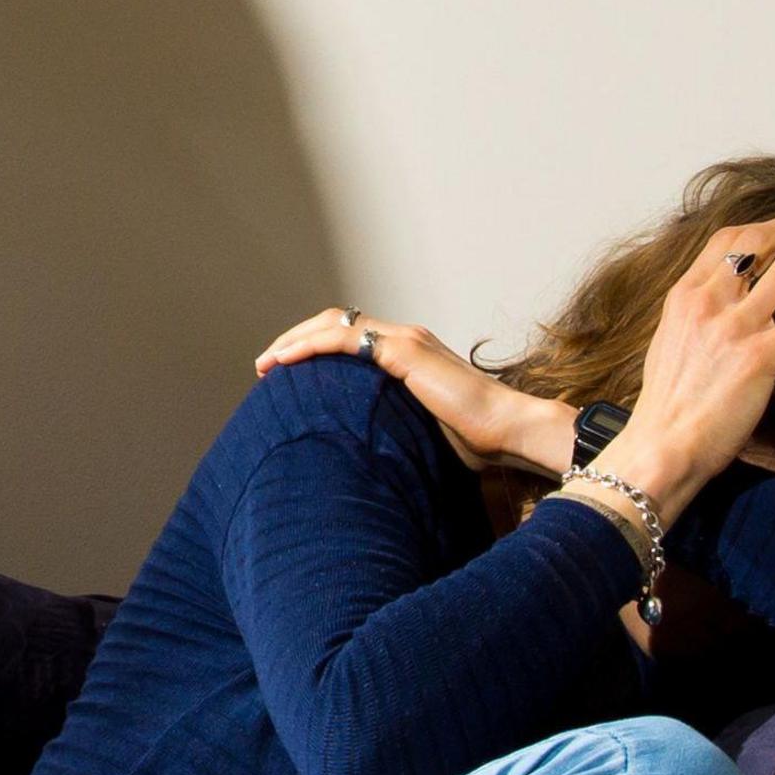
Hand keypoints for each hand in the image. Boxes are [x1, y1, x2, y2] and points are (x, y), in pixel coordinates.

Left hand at [254, 308, 565, 471]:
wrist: (508, 431)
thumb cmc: (477, 440)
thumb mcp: (423, 431)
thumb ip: (396, 426)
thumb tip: (369, 452)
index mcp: (410, 353)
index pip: (351, 335)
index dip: (314, 347)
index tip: (285, 374)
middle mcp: (406, 338)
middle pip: (335, 322)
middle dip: (295, 339)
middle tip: (266, 366)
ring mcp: (405, 340)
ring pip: (333, 323)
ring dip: (294, 340)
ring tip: (267, 364)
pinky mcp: (404, 351)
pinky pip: (343, 338)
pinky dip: (308, 345)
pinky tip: (284, 362)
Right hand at [604, 208, 774, 505]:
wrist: (665, 444)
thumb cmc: (667, 404)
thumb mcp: (670, 341)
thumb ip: (697, 313)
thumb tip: (722, 301)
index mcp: (685, 295)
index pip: (727, 239)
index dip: (765, 224)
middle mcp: (710, 302)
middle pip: (762, 242)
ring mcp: (737, 327)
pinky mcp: (763, 356)